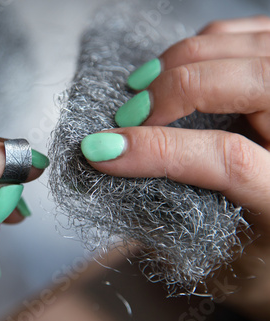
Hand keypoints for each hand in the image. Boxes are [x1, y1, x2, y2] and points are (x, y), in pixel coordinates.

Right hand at [81, 16, 269, 319]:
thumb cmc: (261, 251)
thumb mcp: (219, 252)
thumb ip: (168, 214)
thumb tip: (114, 166)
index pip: (227, 158)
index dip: (157, 149)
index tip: (102, 151)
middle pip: (246, 81)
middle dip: (171, 90)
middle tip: (126, 116)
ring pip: (243, 45)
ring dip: (181, 61)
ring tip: (143, 90)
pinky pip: (247, 32)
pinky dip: (205, 42)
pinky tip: (178, 68)